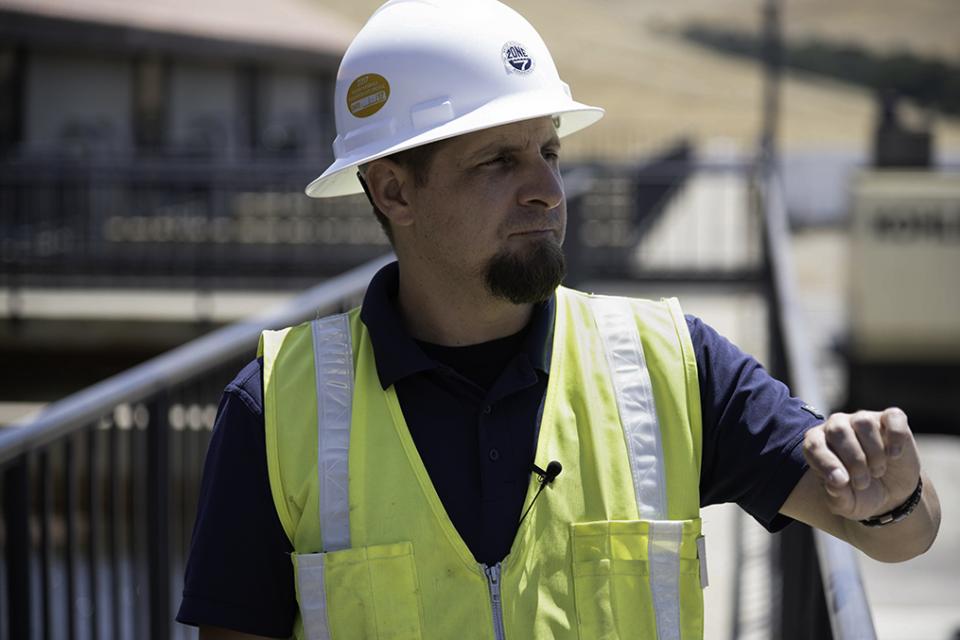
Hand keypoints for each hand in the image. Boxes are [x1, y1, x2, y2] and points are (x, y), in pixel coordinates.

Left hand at [801, 407, 919, 521]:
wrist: (891, 495)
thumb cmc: (860, 495)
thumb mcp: (847, 504)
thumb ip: (837, 496)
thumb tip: (836, 482)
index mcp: (817, 444)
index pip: (814, 445)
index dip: (827, 463)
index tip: (843, 482)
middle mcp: (836, 426)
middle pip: (838, 430)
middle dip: (853, 460)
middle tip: (863, 483)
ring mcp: (863, 420)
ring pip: (863, 422)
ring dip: (873, 452)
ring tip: (877, 471)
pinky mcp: (890, 419)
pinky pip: (892, 417)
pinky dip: (895, 437)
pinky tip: (894, 455)